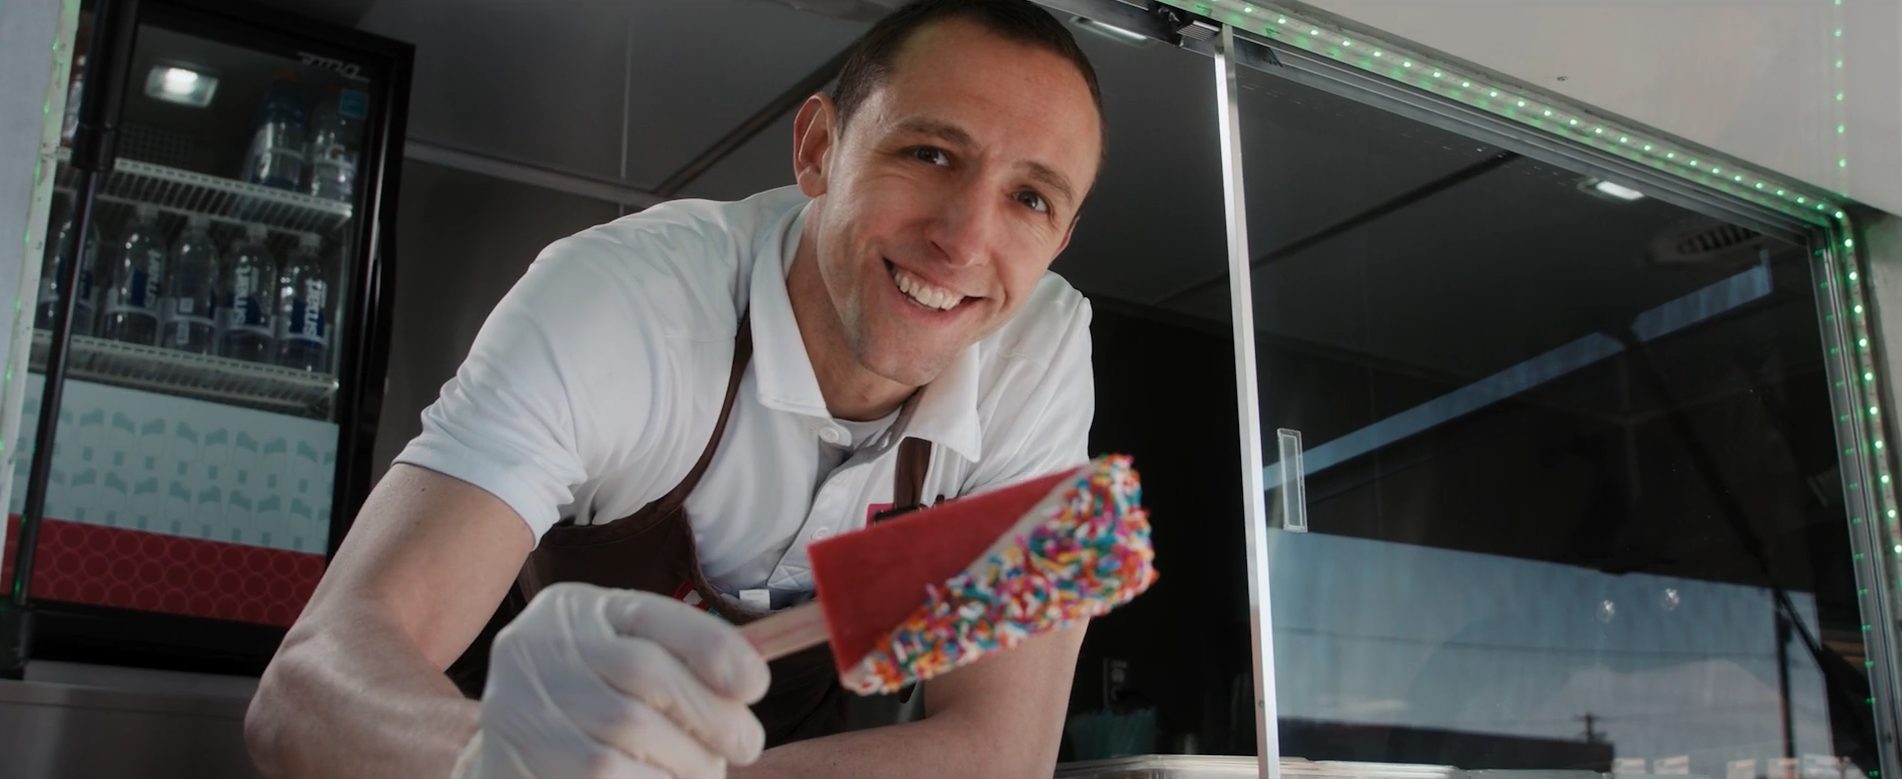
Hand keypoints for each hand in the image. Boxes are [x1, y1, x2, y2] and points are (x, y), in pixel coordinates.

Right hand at [452, 582, 771, 778]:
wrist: (513, 740)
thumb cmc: (591, 698)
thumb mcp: (628, 658)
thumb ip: (682, 663)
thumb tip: (748, 683)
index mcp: (582, 610)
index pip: (655, 616)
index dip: (715, 649)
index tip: (756, 685)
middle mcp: (544, 645)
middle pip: (644, 672)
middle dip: (711, 714)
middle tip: (745, 744)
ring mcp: (521, 701)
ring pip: (625, 730)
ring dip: (685, 760)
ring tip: (706, 772)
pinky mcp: (511, 757)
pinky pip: (602, 773)